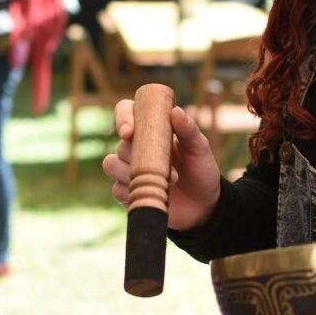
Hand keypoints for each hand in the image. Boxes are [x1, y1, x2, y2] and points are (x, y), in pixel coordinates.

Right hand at [102, 100, 222, 231]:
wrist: (204, 204)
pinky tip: (153, 193)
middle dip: (137, 155)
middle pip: (120, 144)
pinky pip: (116, 189)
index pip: (126, 112)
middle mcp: (136, 147)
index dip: (123, 118)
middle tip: (167, 168)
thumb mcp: (199, 147)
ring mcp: (129, 170)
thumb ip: (188, 129)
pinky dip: (132, 191)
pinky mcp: (128, 192)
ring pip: (111, 165)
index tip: (129, 132)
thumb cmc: (201, 169)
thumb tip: (174, 111)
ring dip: (132, 173)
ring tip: (165, 182)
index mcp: (151, 129)